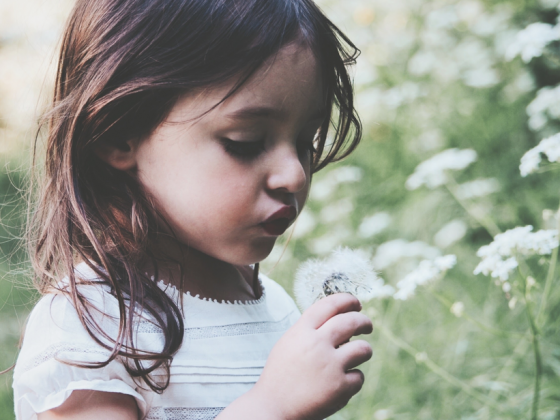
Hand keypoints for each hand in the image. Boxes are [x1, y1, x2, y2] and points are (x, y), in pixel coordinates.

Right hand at [251, 293, 372, 419]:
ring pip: (363, 349)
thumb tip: (340, 320)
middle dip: (364, 321)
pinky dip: (353, 379)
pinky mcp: (340, 387)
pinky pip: (359, 377)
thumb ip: (311, 330)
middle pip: (351, 322)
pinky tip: (343, 383)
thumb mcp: (289, 343)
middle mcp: (317, 344)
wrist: (273, 406)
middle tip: (367, 325)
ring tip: (360, 354)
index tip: (355, 303)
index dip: (347, 300)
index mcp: (302, 331)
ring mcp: (330, 365)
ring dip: (365, 350)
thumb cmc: (281, 374)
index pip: (330, 304)